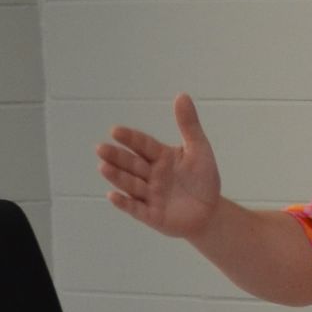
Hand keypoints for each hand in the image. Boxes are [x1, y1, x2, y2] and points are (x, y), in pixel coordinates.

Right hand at [97, 93, 222, 239]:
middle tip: (100, 149)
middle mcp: (151, 175)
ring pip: (131, 184)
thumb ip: (189, 125)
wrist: (210, 212)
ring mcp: (150, 195)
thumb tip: (182, 95)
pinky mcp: (152, 215)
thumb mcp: (199, 150)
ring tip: (103, 167)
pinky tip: (112, 195)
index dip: (130, 139)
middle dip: (116, 157)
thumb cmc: (203, 179)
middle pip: (132, 164)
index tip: (115, 131)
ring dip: (117, 176)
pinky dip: (124, 203)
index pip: (143, 145)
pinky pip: (136, 209)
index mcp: (160, 157)